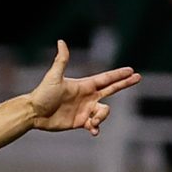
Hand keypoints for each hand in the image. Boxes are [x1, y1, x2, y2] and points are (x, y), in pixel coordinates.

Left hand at [24, 40, 139, 135]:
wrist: (34, 113)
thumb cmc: (42, 93)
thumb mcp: (53, 76)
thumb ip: (61, 60)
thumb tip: (61, 41)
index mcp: (84, 85)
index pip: (106, 78)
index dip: (118, 75)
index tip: (131, 70)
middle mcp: (87, 97)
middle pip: (111, 90)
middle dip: (124, 84)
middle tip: (138, 78)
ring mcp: (85, 110)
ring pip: (103, 112)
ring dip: (102, 116)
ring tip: (94, 121)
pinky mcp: (80, 122)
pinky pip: (94, 125)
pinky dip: (96, 128)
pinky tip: (93, 130)